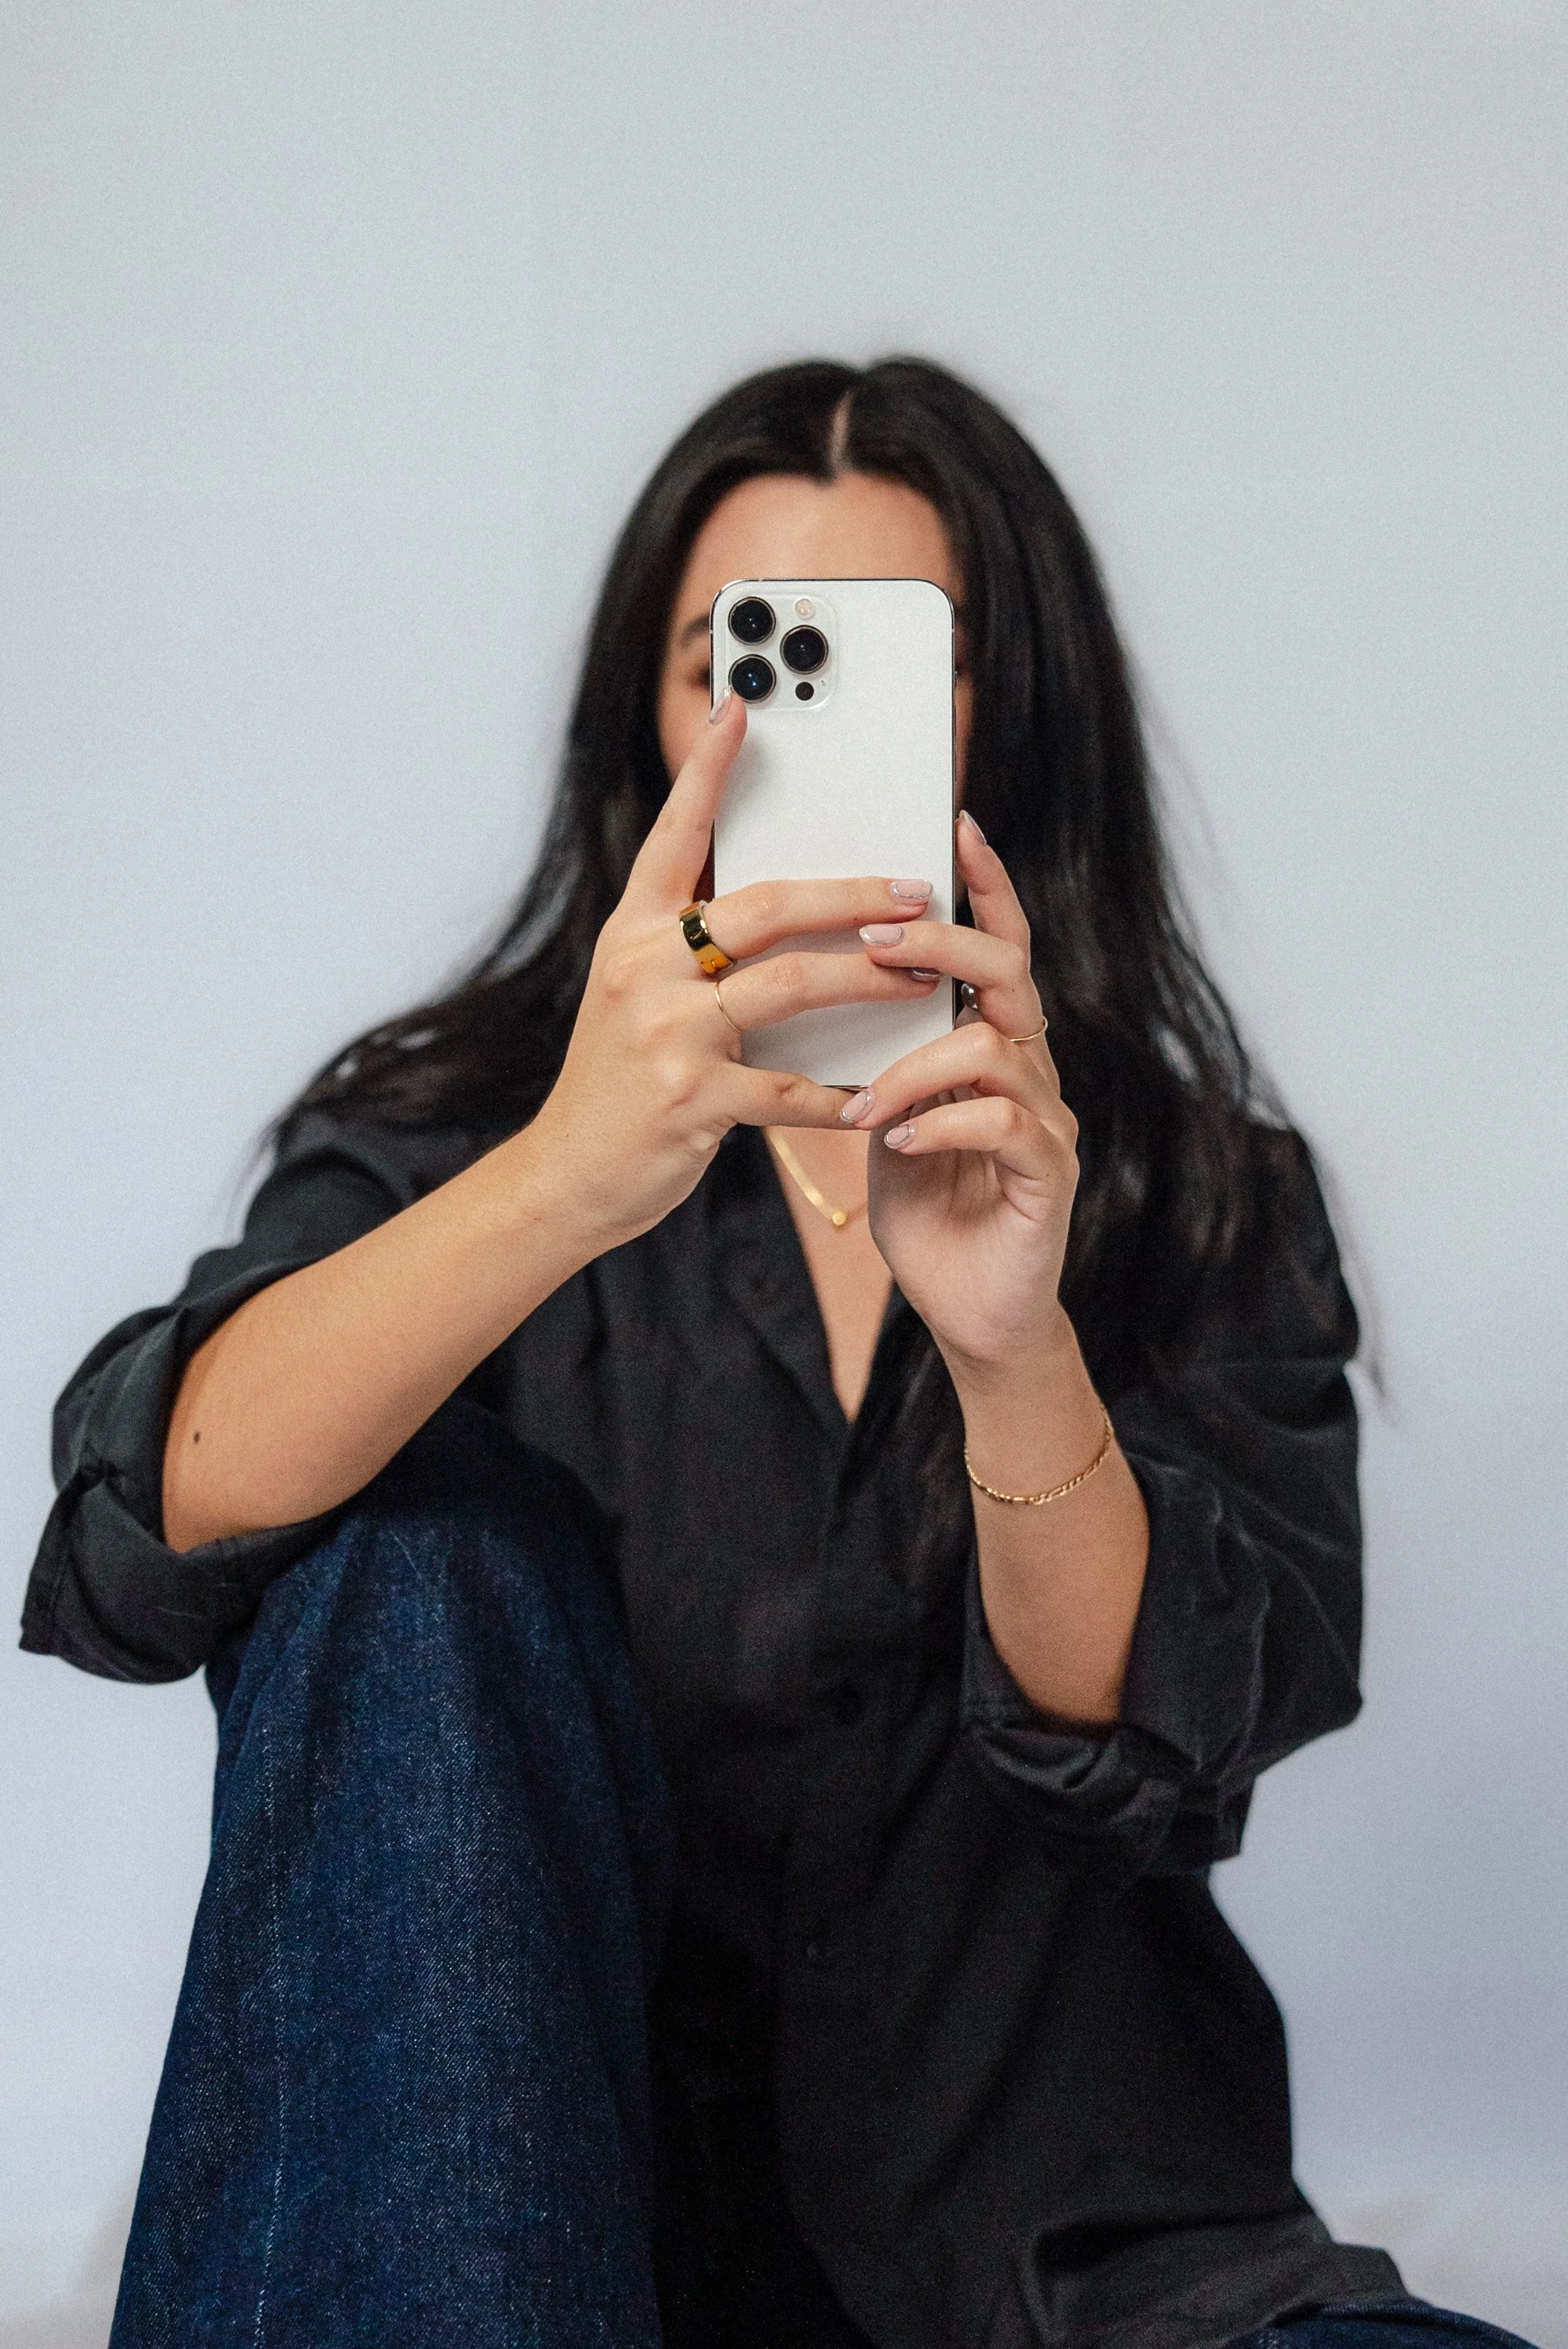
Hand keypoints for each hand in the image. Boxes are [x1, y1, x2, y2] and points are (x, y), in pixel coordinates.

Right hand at [523, 692, 945, 1253]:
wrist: (567, 1173)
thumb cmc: (621, 1081)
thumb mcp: (636, 996)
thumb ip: (691, 947)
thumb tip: (785, 903)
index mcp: (631, 933)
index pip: (674, 835)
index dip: (708, 770)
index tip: (743, 708)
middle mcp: (643, 969)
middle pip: (764, 907)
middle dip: (850, 893)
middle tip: (915, 888)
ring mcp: (666, 1034)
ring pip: (790, 985)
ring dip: (868, 978)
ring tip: (921, 975)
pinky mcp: (692, 1099)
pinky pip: (790, 1089)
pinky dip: (841, 1094)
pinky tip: (879, 1092)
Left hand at [842, 810, 1079, 1380]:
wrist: (970, 1315)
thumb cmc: (926, 1210)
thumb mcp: (887, 1114)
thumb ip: (876, 1055)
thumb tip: (811, 980)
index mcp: (993, 1044)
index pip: (998, 945)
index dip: (985, 885)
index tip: (953, 825)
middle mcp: (1031, 1069)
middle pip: (1008, 973)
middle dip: (942, 949)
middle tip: (874, 946)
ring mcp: (1048, 1120)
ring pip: (997, 1049)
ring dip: (917, 1065)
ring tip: (864, 1103)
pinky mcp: (1051, 1175)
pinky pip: (1004, 1123)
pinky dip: (943, 1124)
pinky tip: (899, 1142)